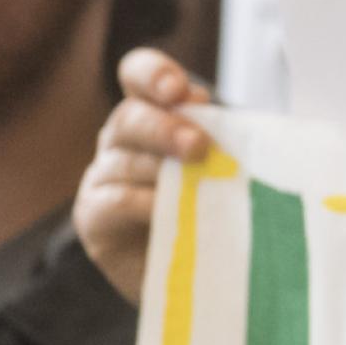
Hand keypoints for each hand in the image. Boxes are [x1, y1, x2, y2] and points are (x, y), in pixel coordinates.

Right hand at [79, 48, 213, 305]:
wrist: (199, 270)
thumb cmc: (217, 206)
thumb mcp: (228, 166)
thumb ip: (229, 138)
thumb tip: (252, 127)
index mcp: (153, 112)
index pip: (139, 74)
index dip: (154, 74)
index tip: (179, 92)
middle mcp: (122, 138)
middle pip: (129, 116)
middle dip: (165, 127)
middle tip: (198, 147)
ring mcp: (104, 174)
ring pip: (124, 159)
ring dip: (162, 169)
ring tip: (197, 182)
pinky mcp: (94, 215)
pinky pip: (114, 200)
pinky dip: (143, 203)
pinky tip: (167, 210)